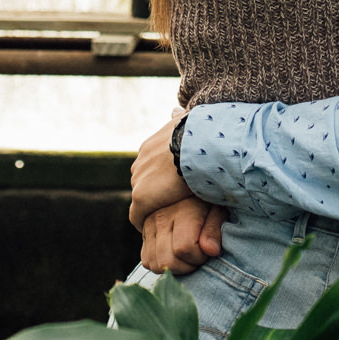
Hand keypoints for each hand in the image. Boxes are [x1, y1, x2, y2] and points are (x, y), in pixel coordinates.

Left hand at [130, 108, 192, 229]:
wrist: (199, 144)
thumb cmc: (200, 133)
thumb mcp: (188, 121)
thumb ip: (178, 118)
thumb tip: (174, 108)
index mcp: (151, 146)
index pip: (151, 167)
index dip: (161, 179)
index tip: (172, 187)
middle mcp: (140, 162)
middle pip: (144, 183)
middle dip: (155, 193)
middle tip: (171, 206)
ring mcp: (139, 180)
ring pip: (142, 199)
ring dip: (152, 208)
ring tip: (166, 221)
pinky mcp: (142, 197)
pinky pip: (138, 216)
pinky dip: (144, 223)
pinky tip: (155, 231)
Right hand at [141, 198, 226, 274]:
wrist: (185, 180)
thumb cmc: (208, 199)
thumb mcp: (218, 209)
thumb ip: (214, 230)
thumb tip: (210, 251)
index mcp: (181, 211)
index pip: (184, 249)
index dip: (199, 257)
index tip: (209, 250)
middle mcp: (160, 218)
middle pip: (167, 262)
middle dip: (187, 266)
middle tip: (198, 257)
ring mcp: (148, 224)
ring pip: (154, 264)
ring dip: (173, 267)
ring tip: (187, 256)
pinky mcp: (143, 231)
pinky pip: (146, 260)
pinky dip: (160, 263)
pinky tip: (175, 255)